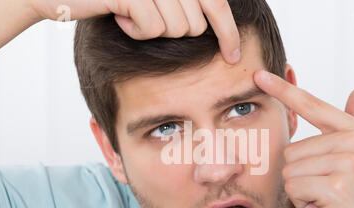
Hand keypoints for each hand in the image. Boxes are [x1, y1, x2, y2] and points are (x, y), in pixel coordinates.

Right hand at [28, 0, 240, 62]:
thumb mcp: (154, 0)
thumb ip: (184, 4)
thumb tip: (214, 27)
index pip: (217, 3)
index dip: (228, 32)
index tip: (234, 56)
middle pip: (196, 23)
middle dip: (176, 32)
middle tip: (149, 21)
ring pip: (176, 28)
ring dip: (152, 30)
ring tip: (131, 14)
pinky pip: (151, 27)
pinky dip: (135, 30)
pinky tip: (119, 16)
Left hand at [253, 69, 353, 207]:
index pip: (312, 105)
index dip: (283, 90)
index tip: (258, 75)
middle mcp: (353, 142)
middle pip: (290, 151)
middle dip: (301, 177)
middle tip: (330, 190)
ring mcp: (347, 163)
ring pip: (289, 172)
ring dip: (302, 193)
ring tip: (330, 200)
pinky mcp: (337, 187)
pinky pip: (294, 190)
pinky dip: (304, 206)